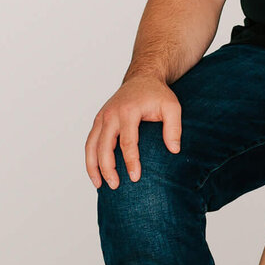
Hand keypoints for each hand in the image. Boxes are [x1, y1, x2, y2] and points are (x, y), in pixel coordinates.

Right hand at [85, 73, 181, 187]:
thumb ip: (174, 128)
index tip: (135, 177)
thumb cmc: (157, 94)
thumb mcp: (172, 107)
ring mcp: (102, 117)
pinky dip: (90, 158)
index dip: (130, 161)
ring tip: (100, 185)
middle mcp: (111, 114)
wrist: (142, 78)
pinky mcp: (98, 121)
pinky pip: (90, 142)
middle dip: (108, 168)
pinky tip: (95, 173)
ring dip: (93, 167)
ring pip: (91, 145)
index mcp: (128, 111)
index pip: (127, 142)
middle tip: (116, 186)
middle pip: (104, 146)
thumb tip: (174, 150)